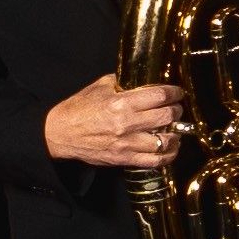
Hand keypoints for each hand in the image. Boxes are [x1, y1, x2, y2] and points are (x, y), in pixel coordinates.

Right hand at [45, 76, 185, 168]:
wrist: (60, 134)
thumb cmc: (79, 109)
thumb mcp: (99, 87)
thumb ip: (122, 81)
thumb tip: (142, 77)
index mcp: (121, 103)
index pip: (159, 95)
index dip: (174, 92)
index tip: (177, 92)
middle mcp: (126, 124)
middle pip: (167, 116)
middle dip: (176, 110)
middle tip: (176, 108)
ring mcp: (127, 144)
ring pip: (165, 141)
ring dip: (175, 134)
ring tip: (175, 129)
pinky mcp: (124, 159)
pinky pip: (155, 161)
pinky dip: (168, 155)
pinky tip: (170, 148)